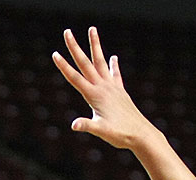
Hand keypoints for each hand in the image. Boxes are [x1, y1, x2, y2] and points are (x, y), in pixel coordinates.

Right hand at [52, 27, 155, 150]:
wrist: (141, 134)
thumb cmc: (120, 134)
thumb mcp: (101, 131)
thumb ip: (87, 126)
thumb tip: (74, 125)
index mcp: (95, 95)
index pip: (75, 78)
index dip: (64, 66)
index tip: (55, 53)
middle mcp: (103, 87)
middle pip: (85, 63)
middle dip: (75, 48)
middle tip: (67, 31)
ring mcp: (112, 87)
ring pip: (101, 62)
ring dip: (95, 45)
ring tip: (92, 29)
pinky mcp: (120, 91)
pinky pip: (115, 74)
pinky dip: (113, 65)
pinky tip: (113, 57)